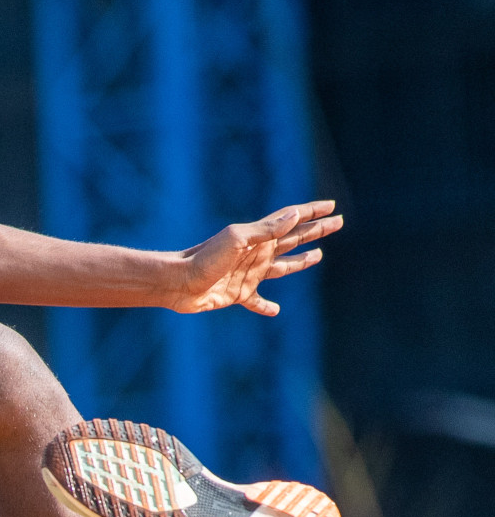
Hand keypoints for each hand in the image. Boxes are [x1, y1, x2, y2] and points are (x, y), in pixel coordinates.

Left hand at [170, 200, 341, 315]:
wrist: (178, 283)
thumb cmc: (204, 259)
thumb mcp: (236, 239)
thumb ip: (266, 230)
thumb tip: (295, 215)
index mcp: (258, 237)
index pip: (291, 220)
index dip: (312, 212)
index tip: (332, 206)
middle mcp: (257, 253)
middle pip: (294, 239)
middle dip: (316, 230)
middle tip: (337, 223)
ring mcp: (249, 274)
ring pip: (283, 267)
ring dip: (301, 261)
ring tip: (318, 256)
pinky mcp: (238, 295)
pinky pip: (257, 302)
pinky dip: (266, 306)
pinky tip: (275, 310)